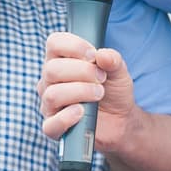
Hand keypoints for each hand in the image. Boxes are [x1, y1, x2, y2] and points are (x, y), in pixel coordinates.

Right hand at [37, 32, 139, 153]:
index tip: (93, 55)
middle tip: (101, 78)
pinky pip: (50, 125)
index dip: (73, 46)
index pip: (54, 43)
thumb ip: (113, 60)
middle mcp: (50, 81)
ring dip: (80, 92)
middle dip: (82, 72)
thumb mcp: (119, 72)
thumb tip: (102, 55)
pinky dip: (67, 118)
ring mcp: (49, 104)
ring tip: (98, 94)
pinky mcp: (54, 127)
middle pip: (52, 69)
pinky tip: (82, 112)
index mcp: (61, 60)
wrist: (120, 120)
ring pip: (52, 95)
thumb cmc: (113, 91)